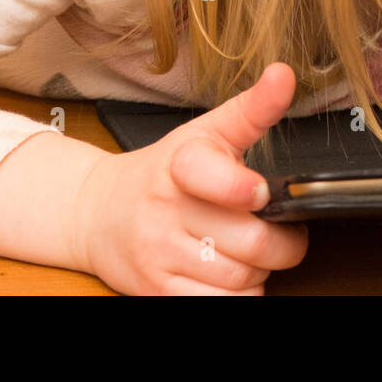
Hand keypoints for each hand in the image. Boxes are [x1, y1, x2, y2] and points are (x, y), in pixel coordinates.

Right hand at [73, 61, 308, 293]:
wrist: (96, 212)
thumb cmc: (162, 173)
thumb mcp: (204, 132)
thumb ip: (251, 110)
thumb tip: (284, 75)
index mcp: (179, 164)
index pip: (207, 173)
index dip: (239, 186)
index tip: (259, 192)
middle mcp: (165, 210)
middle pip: (250, 241)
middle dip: (284, 242)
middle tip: (284, 232)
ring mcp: (158, 254)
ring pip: (241, 279)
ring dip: (263, 271)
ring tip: (254, 253)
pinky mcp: (156, 292)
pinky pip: (221, 306)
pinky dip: (241, 296)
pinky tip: (234, 276)